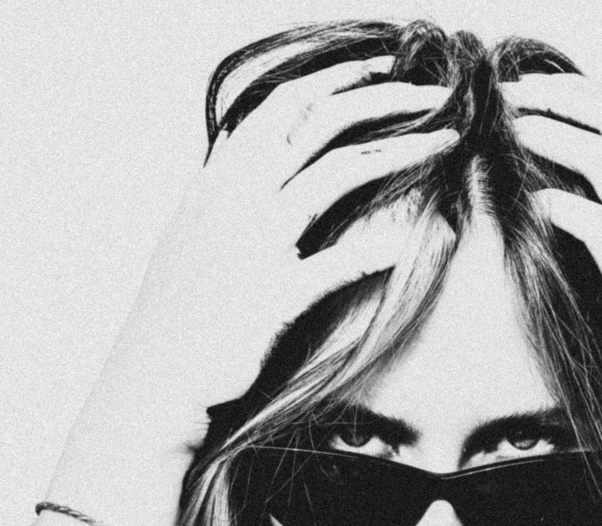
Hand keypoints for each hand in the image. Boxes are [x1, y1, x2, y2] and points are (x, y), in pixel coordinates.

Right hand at [112, 55, 455, 447]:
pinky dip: (377, 249)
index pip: (282, 105)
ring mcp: (253, 245)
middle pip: (319, 123)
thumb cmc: (180, 314)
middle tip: (436, 95)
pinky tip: (414, 240)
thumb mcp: (190, 235)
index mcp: (219, 181)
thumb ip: (220, 188)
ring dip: (400, 151)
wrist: (154, 382)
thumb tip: (244, 151)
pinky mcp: (271, 298)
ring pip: (336, 174)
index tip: (382, 67)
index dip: (336, 78)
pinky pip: (335, 264)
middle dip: (383, 99)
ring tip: (446, 141)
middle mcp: (235, 200)